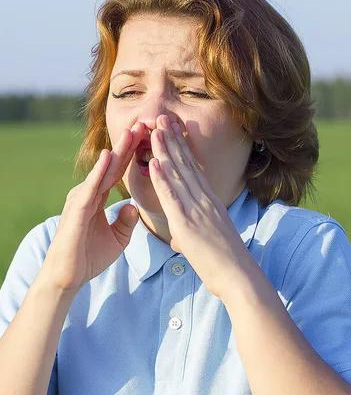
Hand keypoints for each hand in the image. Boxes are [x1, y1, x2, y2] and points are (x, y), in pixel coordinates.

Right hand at [41, 122, 145, 291]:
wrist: (67, 277)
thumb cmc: (88, 258)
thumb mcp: (117, 239)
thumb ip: (126, 222)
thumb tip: (134, 208)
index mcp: (98, 198)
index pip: (118, 171)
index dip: (132, 154)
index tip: (147, 137)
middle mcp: (88, 193)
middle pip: (112, 165)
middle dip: (127, 145)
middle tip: (142, 123)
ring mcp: (81, 199)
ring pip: (103, 171)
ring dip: (117, 151)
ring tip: (131, 132)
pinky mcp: (77, 209)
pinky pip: (91, 187)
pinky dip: (100, 171)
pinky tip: (108, 157)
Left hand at [148, 114, 255, 300]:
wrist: (239, 277)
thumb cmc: (224, 263)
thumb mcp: (206, 241)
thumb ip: (189, 235)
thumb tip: (179, 239)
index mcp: (209, 200)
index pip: (194, 167)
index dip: (182, 146)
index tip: (173, 129)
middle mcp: (204, 199)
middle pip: (185, 163)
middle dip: (172, 138)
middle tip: (162, 117)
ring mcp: (196, 209)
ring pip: (177, 174)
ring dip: (164, 150)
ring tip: (155, 129)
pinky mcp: (187, 223)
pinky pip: (172, 197)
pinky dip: (161, 178)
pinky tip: (153, 162)